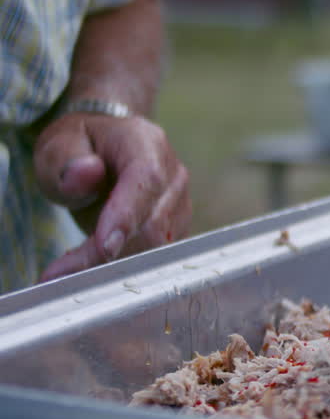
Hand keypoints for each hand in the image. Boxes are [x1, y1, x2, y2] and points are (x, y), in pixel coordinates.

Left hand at [34, 110, 190, 281]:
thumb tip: (86, 173)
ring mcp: (180, 205)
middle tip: (59, 275)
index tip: (104, 247)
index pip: (146, 181)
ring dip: (112, 266)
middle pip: (152, 225)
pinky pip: (152, 257)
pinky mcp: (176, 230)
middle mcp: (173, 175)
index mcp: (146, 143)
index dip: (128, 216)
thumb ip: (67, 159)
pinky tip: (88, 269)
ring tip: (67, 274)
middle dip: (107, 255)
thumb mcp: (60, 144)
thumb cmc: (81, 147)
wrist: (104, 151)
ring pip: (154, 248)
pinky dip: (120, 268)